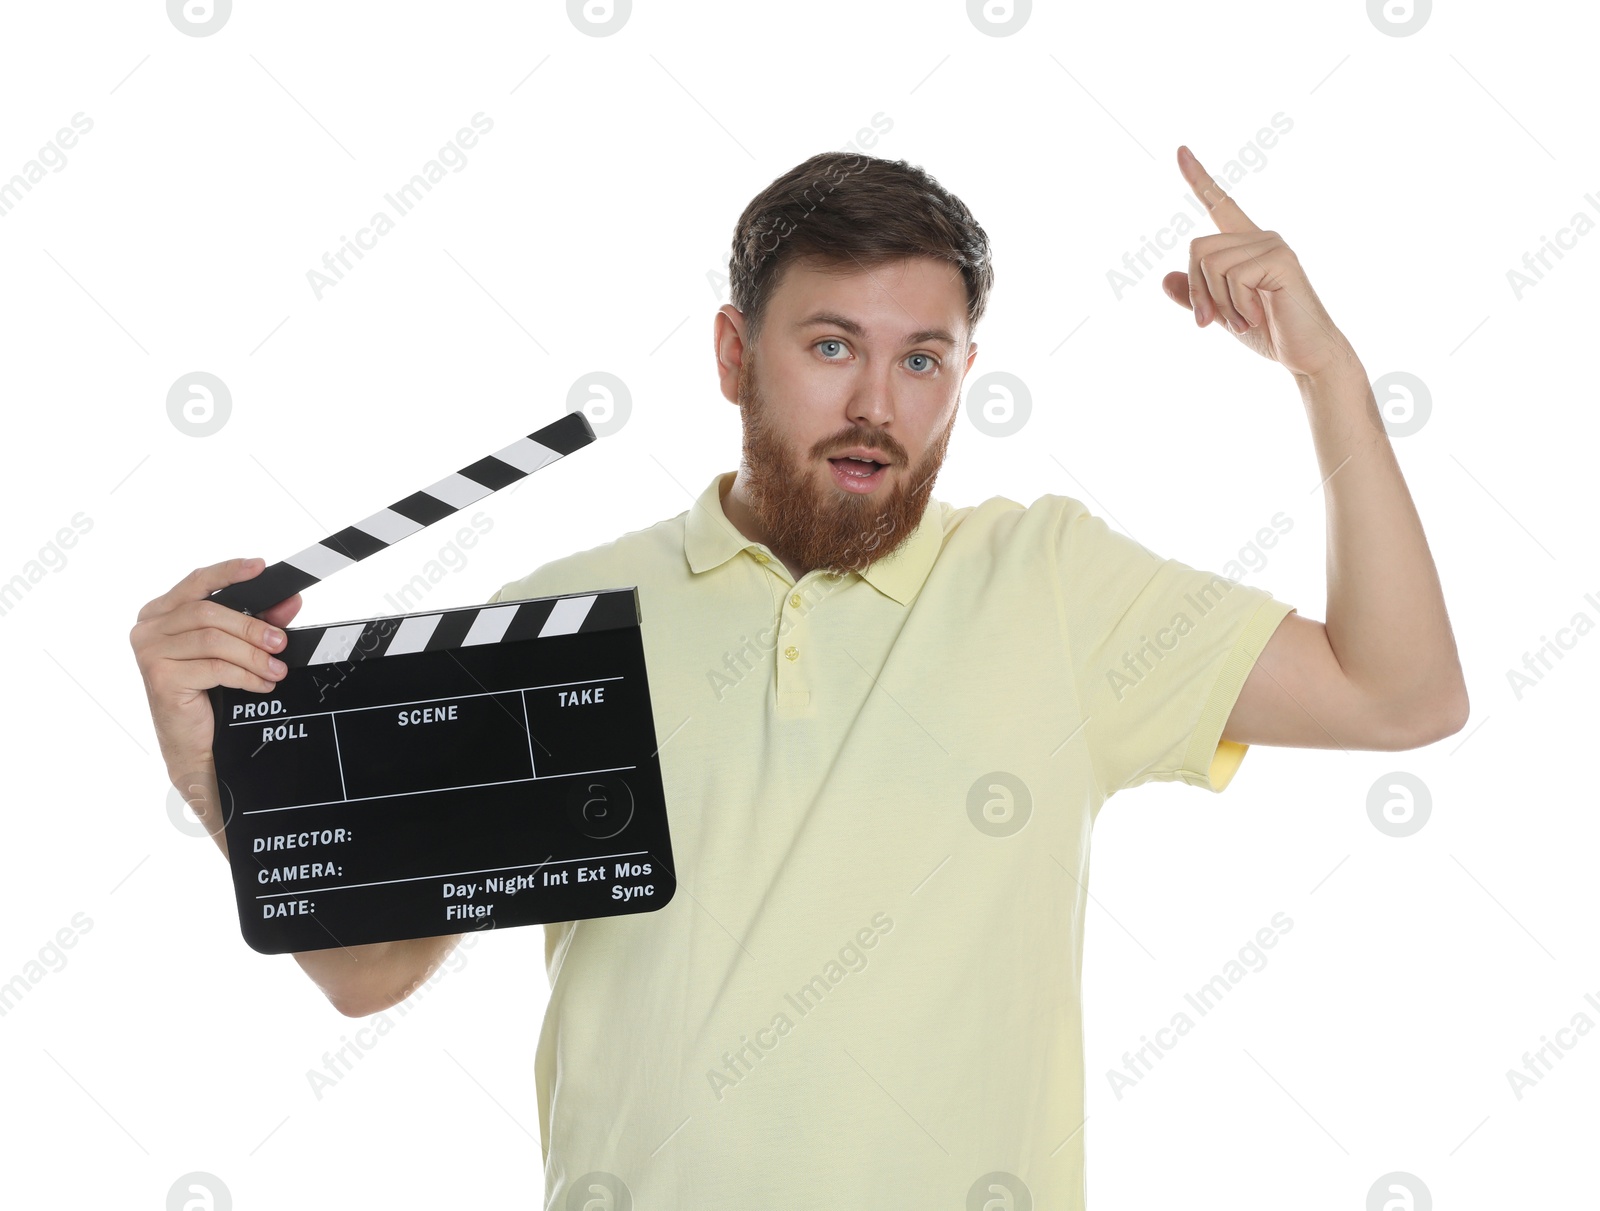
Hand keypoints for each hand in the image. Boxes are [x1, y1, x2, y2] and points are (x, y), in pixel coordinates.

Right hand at [129, 558, 301, 788]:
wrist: (196, 746)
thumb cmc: (211, 694)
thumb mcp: (236, 650)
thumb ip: (258, 621)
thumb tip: (291, 600)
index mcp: (161, 613)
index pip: (197, 582)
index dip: (229, 572)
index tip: (260, 566)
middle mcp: (148, 628)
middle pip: (208, 612)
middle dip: (252, 626)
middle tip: (281, 643)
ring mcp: (149, 652)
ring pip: (213, 640)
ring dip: (253, 655)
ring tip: (277, 669)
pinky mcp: (159, 677)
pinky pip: (213, 667)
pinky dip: (245, 675)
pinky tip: (262, 684)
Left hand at [1161, 145, 1353, 379]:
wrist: (1306, 354)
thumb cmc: (1269, 333)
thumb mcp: (1222, 315)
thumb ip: (1196, 296)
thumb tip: (1165, 278)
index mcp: (1246, 246)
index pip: (1219, 205)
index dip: (1198, 178)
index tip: (1180, 150)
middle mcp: (1260, 237)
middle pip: (1196, 247)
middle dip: (1197, 291)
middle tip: (1211, 322)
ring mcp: (1272, 244)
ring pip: (1209, 263)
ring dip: (1217, 302)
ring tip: (1243, 321)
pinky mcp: (1280, 258)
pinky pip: (1232, 276)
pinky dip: (1236, 305)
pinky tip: (1257, 316)